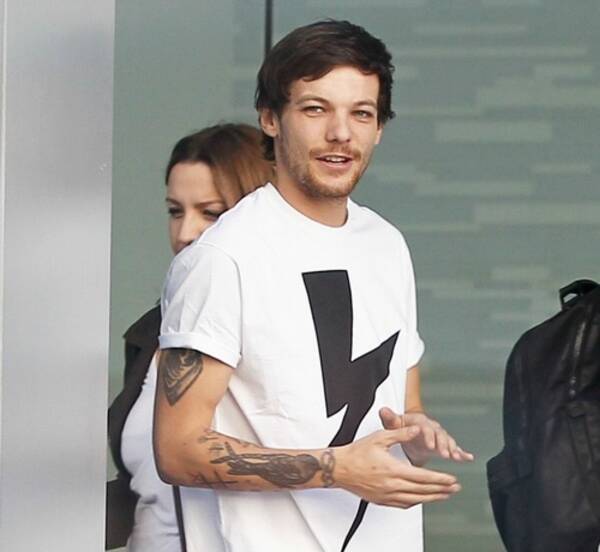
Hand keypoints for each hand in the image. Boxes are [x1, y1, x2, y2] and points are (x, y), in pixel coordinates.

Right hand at [335, 425, 461, 508]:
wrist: (340, 467)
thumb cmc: (357, 452)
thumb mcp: (380, 437)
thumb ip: (401, 433)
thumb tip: (417, 429)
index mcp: (393, 469)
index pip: (423, 477)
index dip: (440, 479)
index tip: (452, 479)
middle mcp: (392, 485)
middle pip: (423, 491)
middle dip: (442, 489)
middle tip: (455, 488)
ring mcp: (387, 495)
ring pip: (415, 500)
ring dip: (432, 498)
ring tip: (444, 495)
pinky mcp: (382, 500)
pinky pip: (404, 504)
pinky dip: (416, 502)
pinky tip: (422, 499)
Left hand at [379, 407, 474, 466]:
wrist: (408, 433)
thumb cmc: (400, 427)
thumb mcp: (393, 424)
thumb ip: (389, 418)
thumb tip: (383, 410)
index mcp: (420, 422)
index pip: (425, 427)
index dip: (429, 436)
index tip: (430, 445)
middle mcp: (432, 428)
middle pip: (440, 434)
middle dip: (443, 444)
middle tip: (445, 454)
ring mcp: (438, 437)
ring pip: (448, 441)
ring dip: (453, 449)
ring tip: (457, 457)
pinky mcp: (443, 446)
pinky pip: (454, 448)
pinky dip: (462, 453)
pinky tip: (467, 458)